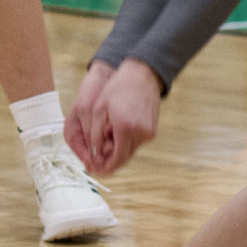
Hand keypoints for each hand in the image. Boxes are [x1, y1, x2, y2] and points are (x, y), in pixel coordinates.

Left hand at [66, 57, 161, 174]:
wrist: (141, 76)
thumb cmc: (117, 89)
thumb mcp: (99, 110)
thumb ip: (95, 135)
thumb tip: (94, 156)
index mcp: (126, 127)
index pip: (117, 158)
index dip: (106, 167)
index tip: (96, 170)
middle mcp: (141, 133)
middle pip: (124, 158)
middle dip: (110, 162)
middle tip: (96, 162)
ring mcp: (149, 132)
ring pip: (130, 151)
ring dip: (118, 151)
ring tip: (105, 141)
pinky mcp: (152, 131)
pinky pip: (136, 143)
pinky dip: (126, 143)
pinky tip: (116, 132)